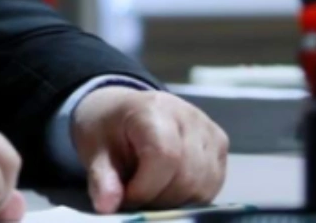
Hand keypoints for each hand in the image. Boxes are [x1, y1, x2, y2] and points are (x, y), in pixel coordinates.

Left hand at [71, 87, 227, 213]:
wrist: (123, 111)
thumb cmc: (110, 128)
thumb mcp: (95, 150)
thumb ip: (102, 178)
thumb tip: (106, 206)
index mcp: (154, 108)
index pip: (165, 156)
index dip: (146, 187)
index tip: (126, 196)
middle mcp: (189, 116)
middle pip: (187, 176)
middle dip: (158, 198)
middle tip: (134, 195)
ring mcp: (209, 130)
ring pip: (203, 186)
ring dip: (175, 200)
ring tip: (149, 189)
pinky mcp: (220, 146)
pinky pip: (212, 186)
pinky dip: (189, 196)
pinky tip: (167, 187)